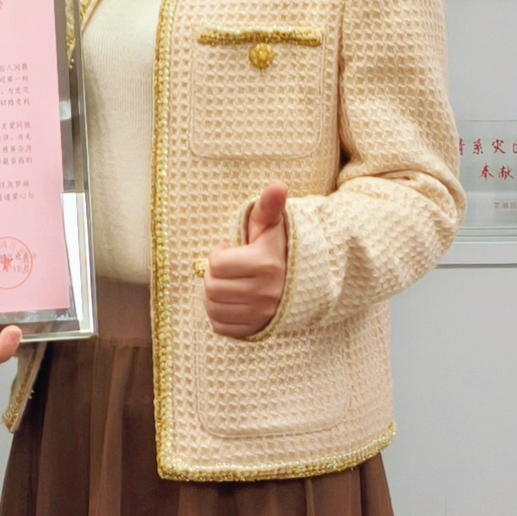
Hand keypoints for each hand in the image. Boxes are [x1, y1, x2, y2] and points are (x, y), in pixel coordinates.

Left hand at [203, 185, 289, 339]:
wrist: (303, 279)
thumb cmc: (279, 247)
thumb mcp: (273, 225)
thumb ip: (269, 206)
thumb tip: (277, 185)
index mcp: (266, 263)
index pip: (217, 264)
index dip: (219, 254)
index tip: (230, 250)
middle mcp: (266, 292)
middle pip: (212, 288)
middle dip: (213, 275)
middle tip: (226, 268)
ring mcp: (263, 314)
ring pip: (213, 309)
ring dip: (213, 295)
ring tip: (227, 283)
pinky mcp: (258, 330)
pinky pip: (221, 327)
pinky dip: (218, 315)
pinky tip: (230, 301)